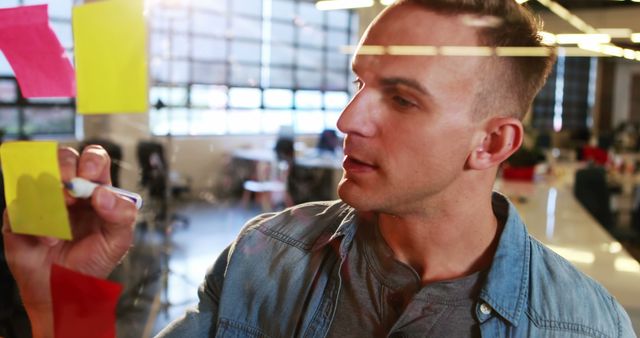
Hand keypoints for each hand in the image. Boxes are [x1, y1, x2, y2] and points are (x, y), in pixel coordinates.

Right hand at [2, 145, 136, 337]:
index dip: (91, 160)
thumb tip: (103, 194)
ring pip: (36, 176)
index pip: (93, 158)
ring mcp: (40, 199)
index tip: (90, 175)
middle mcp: (67, 189)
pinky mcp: (18, 215)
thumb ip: (121, 215)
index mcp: (95, 189)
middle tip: (72, 195)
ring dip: (49, 201)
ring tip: (62, 230)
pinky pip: (18, 205)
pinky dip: (35, 223)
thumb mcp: (118, 240)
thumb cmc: (93, 261)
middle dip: (66, 169)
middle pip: (62, 157)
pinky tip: (48, 240)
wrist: (65, 289)